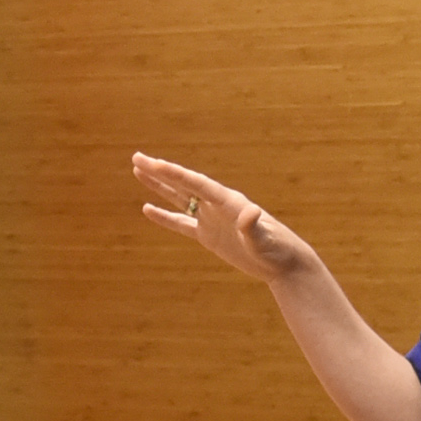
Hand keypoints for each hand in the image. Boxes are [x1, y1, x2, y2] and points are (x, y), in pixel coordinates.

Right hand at [132, 153, 319, 285]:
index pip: (196, 183)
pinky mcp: (209, 235)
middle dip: (160, 171)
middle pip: (183, 184)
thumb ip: (253, 227)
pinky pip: (182, 223)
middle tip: (137, 157)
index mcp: (228, 201)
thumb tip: (250, 213)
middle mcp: (217, 205)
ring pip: (179, 198)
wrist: (283, 262)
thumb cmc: (277, 250)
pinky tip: (147, 209)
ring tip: (139, 171)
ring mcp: (211, 219)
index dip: (174, 174)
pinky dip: (165, 217)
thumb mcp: (264, 240)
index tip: (154, 163)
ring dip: (159, 185)